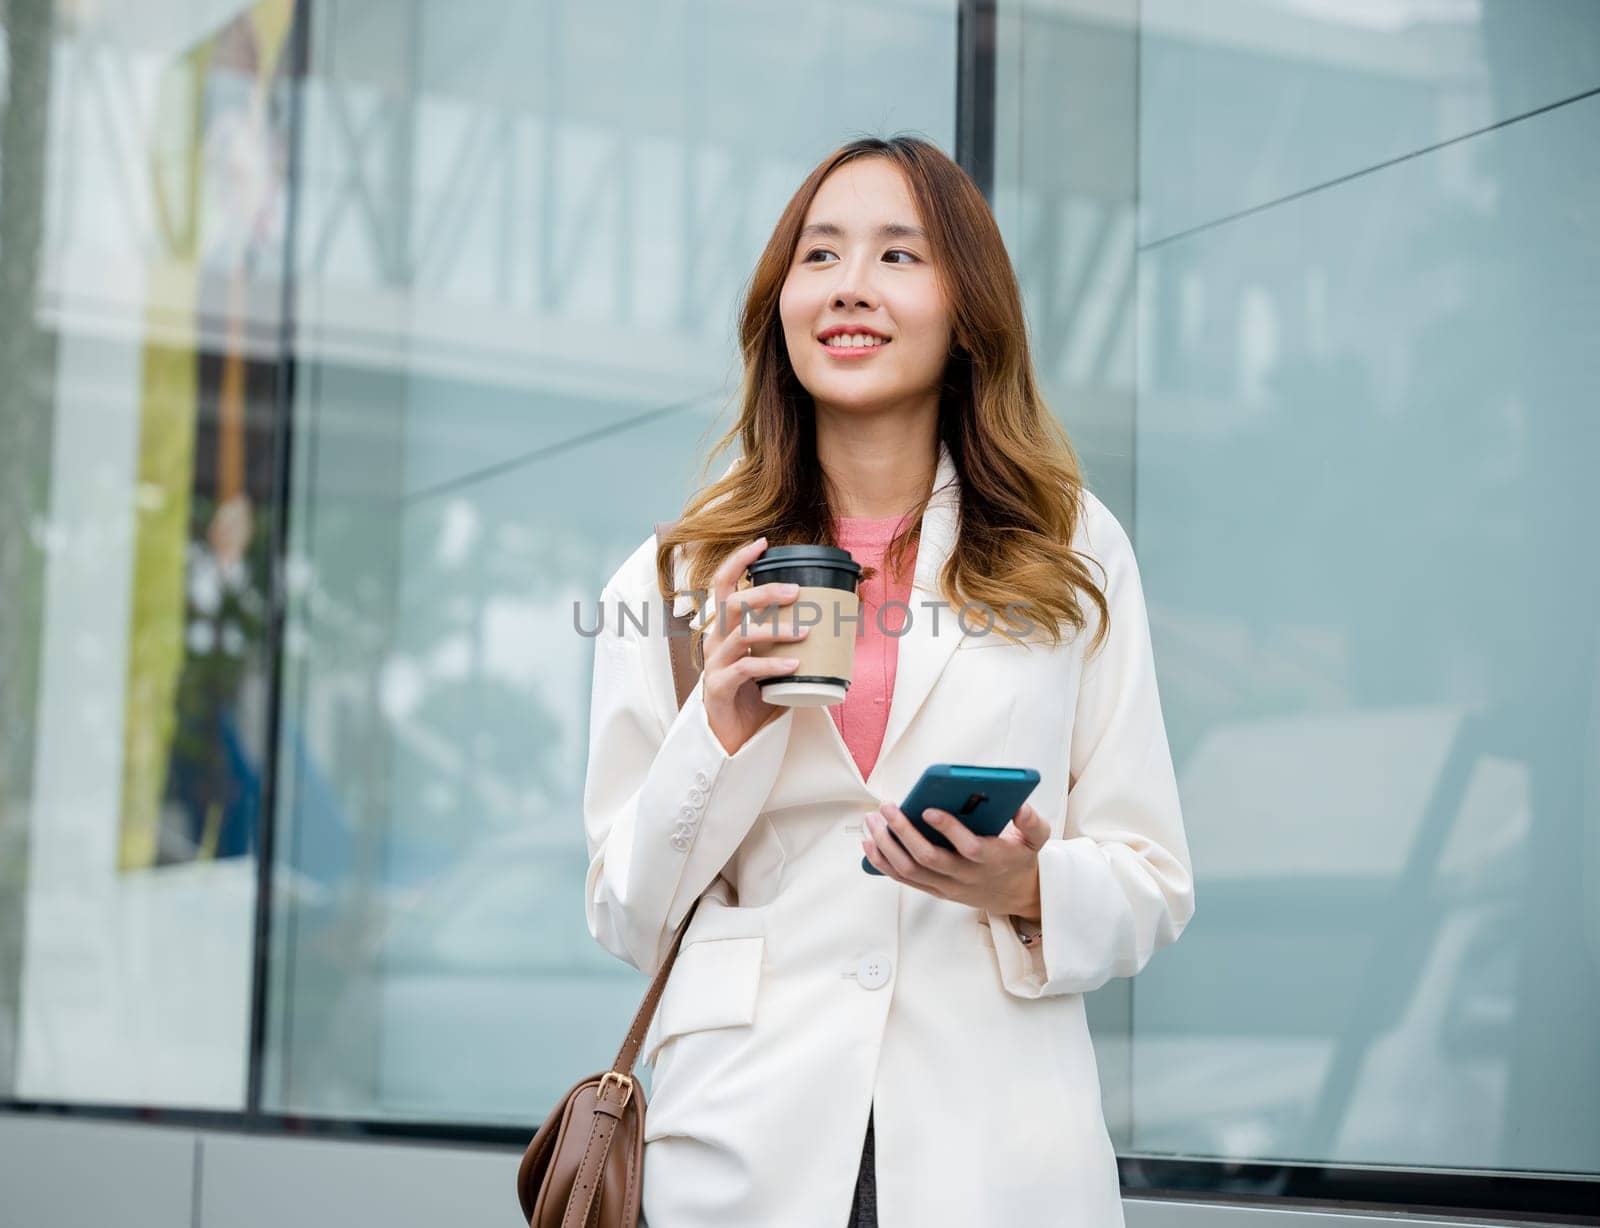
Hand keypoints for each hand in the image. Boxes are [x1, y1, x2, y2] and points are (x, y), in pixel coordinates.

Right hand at [700, 535, 811, 755]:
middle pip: (733, 604)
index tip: (763, 543)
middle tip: (797, 591)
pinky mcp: (719, 687)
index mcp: (725, 626)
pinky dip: (772, 664)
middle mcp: (715, 639)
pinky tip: (795, 664)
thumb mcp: (769, 656)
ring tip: (805, 630)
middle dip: (765, 592)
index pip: (723, 583)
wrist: (730, 733)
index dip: (739, 560)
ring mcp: (715, 663)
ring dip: (776, 629)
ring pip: (740, 634)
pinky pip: (745, 669)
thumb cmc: (753, 691)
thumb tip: (833, 618)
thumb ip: (787, 636)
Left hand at [861, 800, 1051, 920]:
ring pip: (910, 870)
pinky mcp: (934, 890)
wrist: (1015, 895)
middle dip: (904, 832)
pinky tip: (869, 843)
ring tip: (873, 820)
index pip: (969, 848)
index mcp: (991, 860)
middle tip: (887, 808)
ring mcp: (947, 886)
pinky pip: (903, 879)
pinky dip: (882, 862)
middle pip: (929, 859)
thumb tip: (1020, 804)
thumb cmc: (1019, 858)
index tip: (929, 808)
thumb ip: (1032, 821)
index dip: (948, 829)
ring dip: (887, 846)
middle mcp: (966, 876)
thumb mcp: (1036, 839)